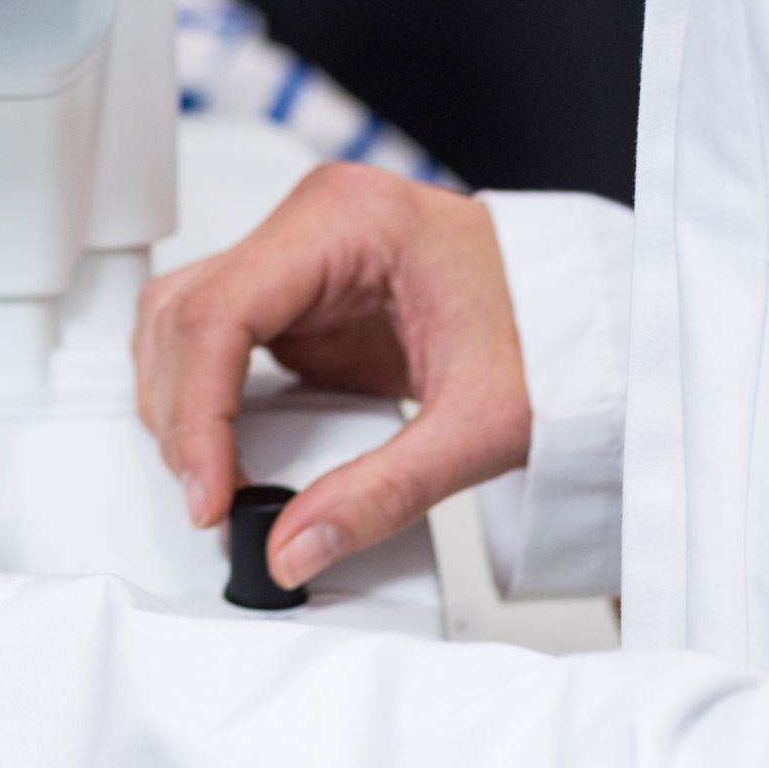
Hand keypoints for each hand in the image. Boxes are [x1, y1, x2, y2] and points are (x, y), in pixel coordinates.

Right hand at [135, 163, 529, 589]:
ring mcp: (302, 247)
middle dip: (181, 413)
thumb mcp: (479, 425)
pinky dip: (204, 387)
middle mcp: (313, 219)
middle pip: (186, 309)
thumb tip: (293, 547)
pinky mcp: (301, 285)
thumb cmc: (551, 331)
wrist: (589, 311)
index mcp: (348, 220)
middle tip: (211, 498)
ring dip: (179, 396)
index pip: (223, 311)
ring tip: (213, 475)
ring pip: (184, 311)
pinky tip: (224, 442)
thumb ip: (382, 493)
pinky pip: (217, 328)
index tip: (208, 490)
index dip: (197, 410)